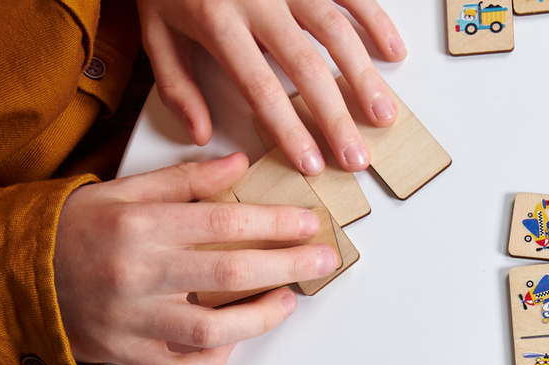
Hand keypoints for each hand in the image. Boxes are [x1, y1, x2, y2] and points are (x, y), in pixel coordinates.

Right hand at [54, 153, 336, 364]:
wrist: (14, 276)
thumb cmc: (74, 231)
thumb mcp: (122, 191)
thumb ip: (183, 181)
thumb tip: (238, 164)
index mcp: (138, 226)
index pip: (221, 223)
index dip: (273, 224)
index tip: (308, 223)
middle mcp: (137, 275)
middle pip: (228, 274)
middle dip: (286, 267)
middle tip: (323, 260)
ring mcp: (132, 321)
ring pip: (210, 331)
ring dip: (259, 319)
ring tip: (287, 302)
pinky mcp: (127, 355)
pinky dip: (212, 362)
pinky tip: (234, 344)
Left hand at [136, 0, 406, 174]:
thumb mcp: (155, 30)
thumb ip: (176, 85)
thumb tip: (200, 134)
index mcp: (218, 23)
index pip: (261, 89)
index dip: (290, 130)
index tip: (312, 164)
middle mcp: (258, 0)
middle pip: (306, 68)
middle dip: (335, 118)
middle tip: (356, 158)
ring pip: (334, 32)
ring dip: (364, 78)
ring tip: (383, 117)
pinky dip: (375, 20)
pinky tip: (393, 53)